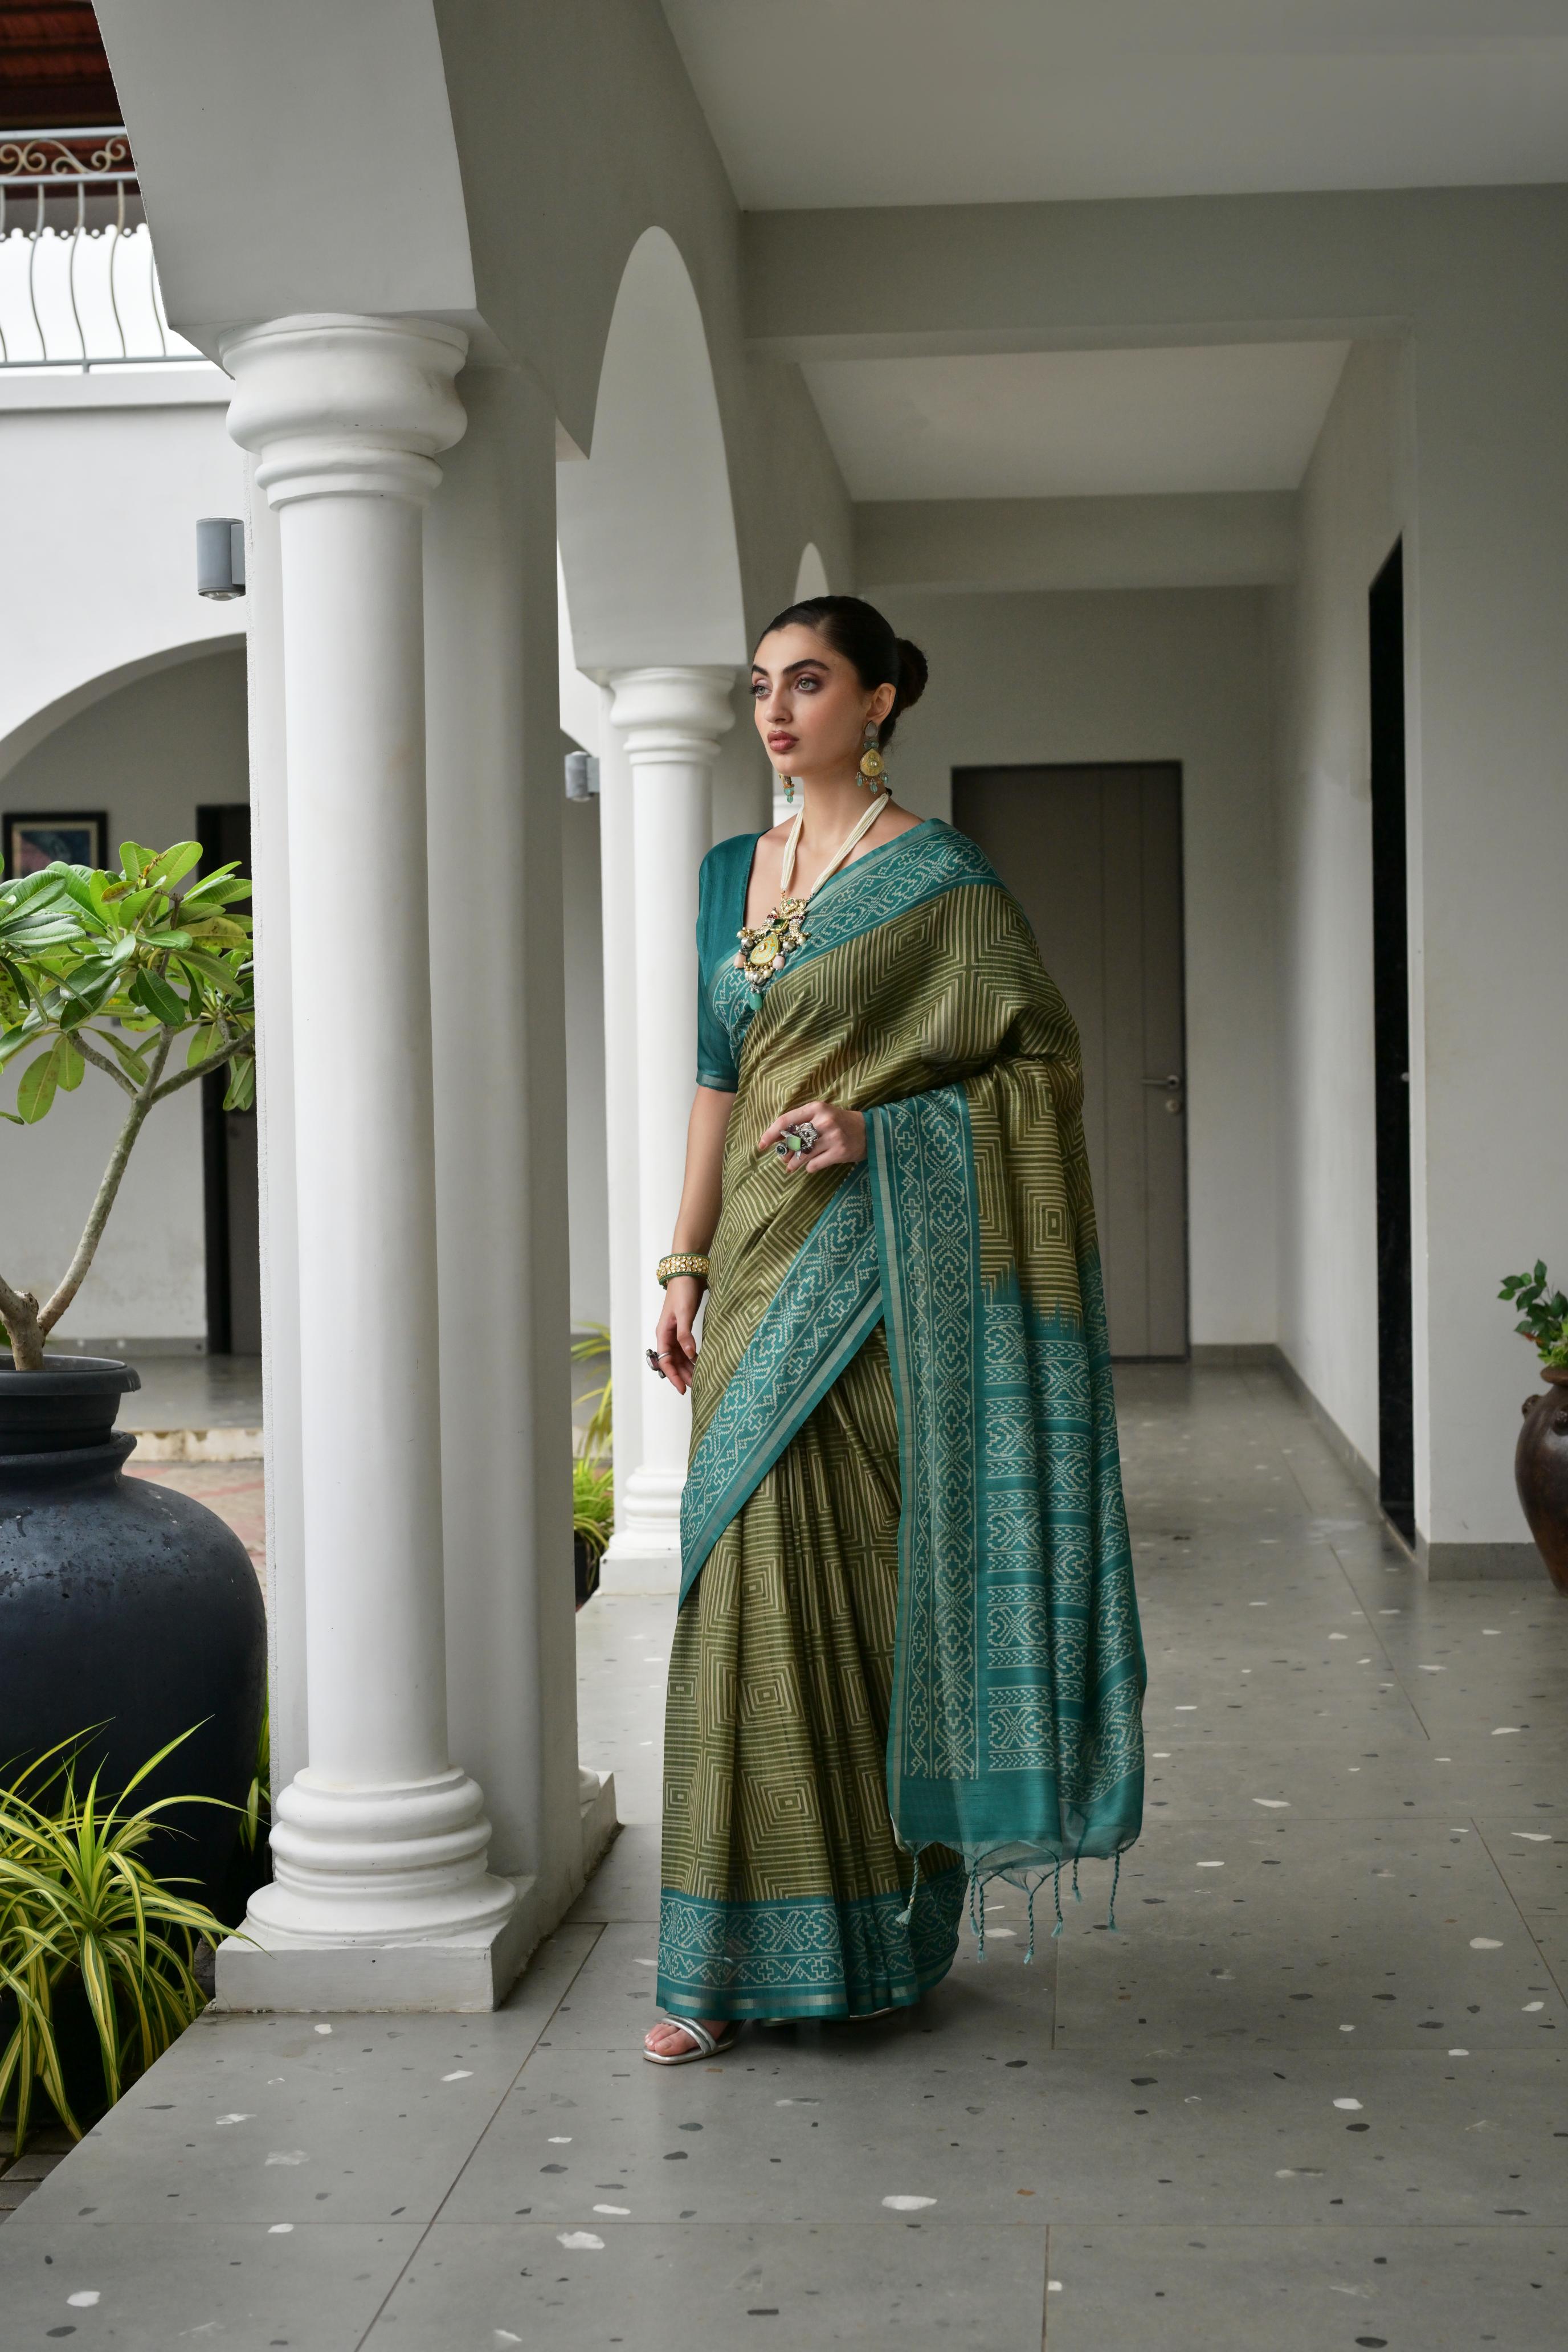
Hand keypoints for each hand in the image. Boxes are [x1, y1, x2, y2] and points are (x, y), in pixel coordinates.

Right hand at [652, 1275, 701, 1395]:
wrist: (687, 1274)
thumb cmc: (683, 1292)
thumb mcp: (684, 1314)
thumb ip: (685, 1334)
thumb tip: (689, 1355)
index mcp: (663, 1333)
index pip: (665, 1361)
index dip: (673, 1376)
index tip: (683, 1388)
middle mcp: (667, 1335)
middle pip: (672, 1361)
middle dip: (682, 1375)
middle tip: (696, 1387)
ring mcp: (675, 1332)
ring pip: (679, 1356)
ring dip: (687, 1368)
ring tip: (699, 1379)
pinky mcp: (684, 1328)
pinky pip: (685, 1348)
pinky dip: (691, 1357)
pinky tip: (700, 1362)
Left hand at [756, 1099, 866, 1176]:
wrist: (870, 1131)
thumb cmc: (840, 1122)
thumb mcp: (821, 1115)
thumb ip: (802, 1123)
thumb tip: (778, 1141)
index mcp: (816, 1108)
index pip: (786, 1121)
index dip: (770, 1134)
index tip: (761, 1145)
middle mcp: (824, 1121)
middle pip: (793, 1141)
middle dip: (785, 1153)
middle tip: (784, 1159)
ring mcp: (833, 1137)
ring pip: (802, 1155)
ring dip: (793, 1164)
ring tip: (791, 1167)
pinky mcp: (840, 1152)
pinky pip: (814, 1165)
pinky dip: (809, 1168)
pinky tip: (811, 1166)